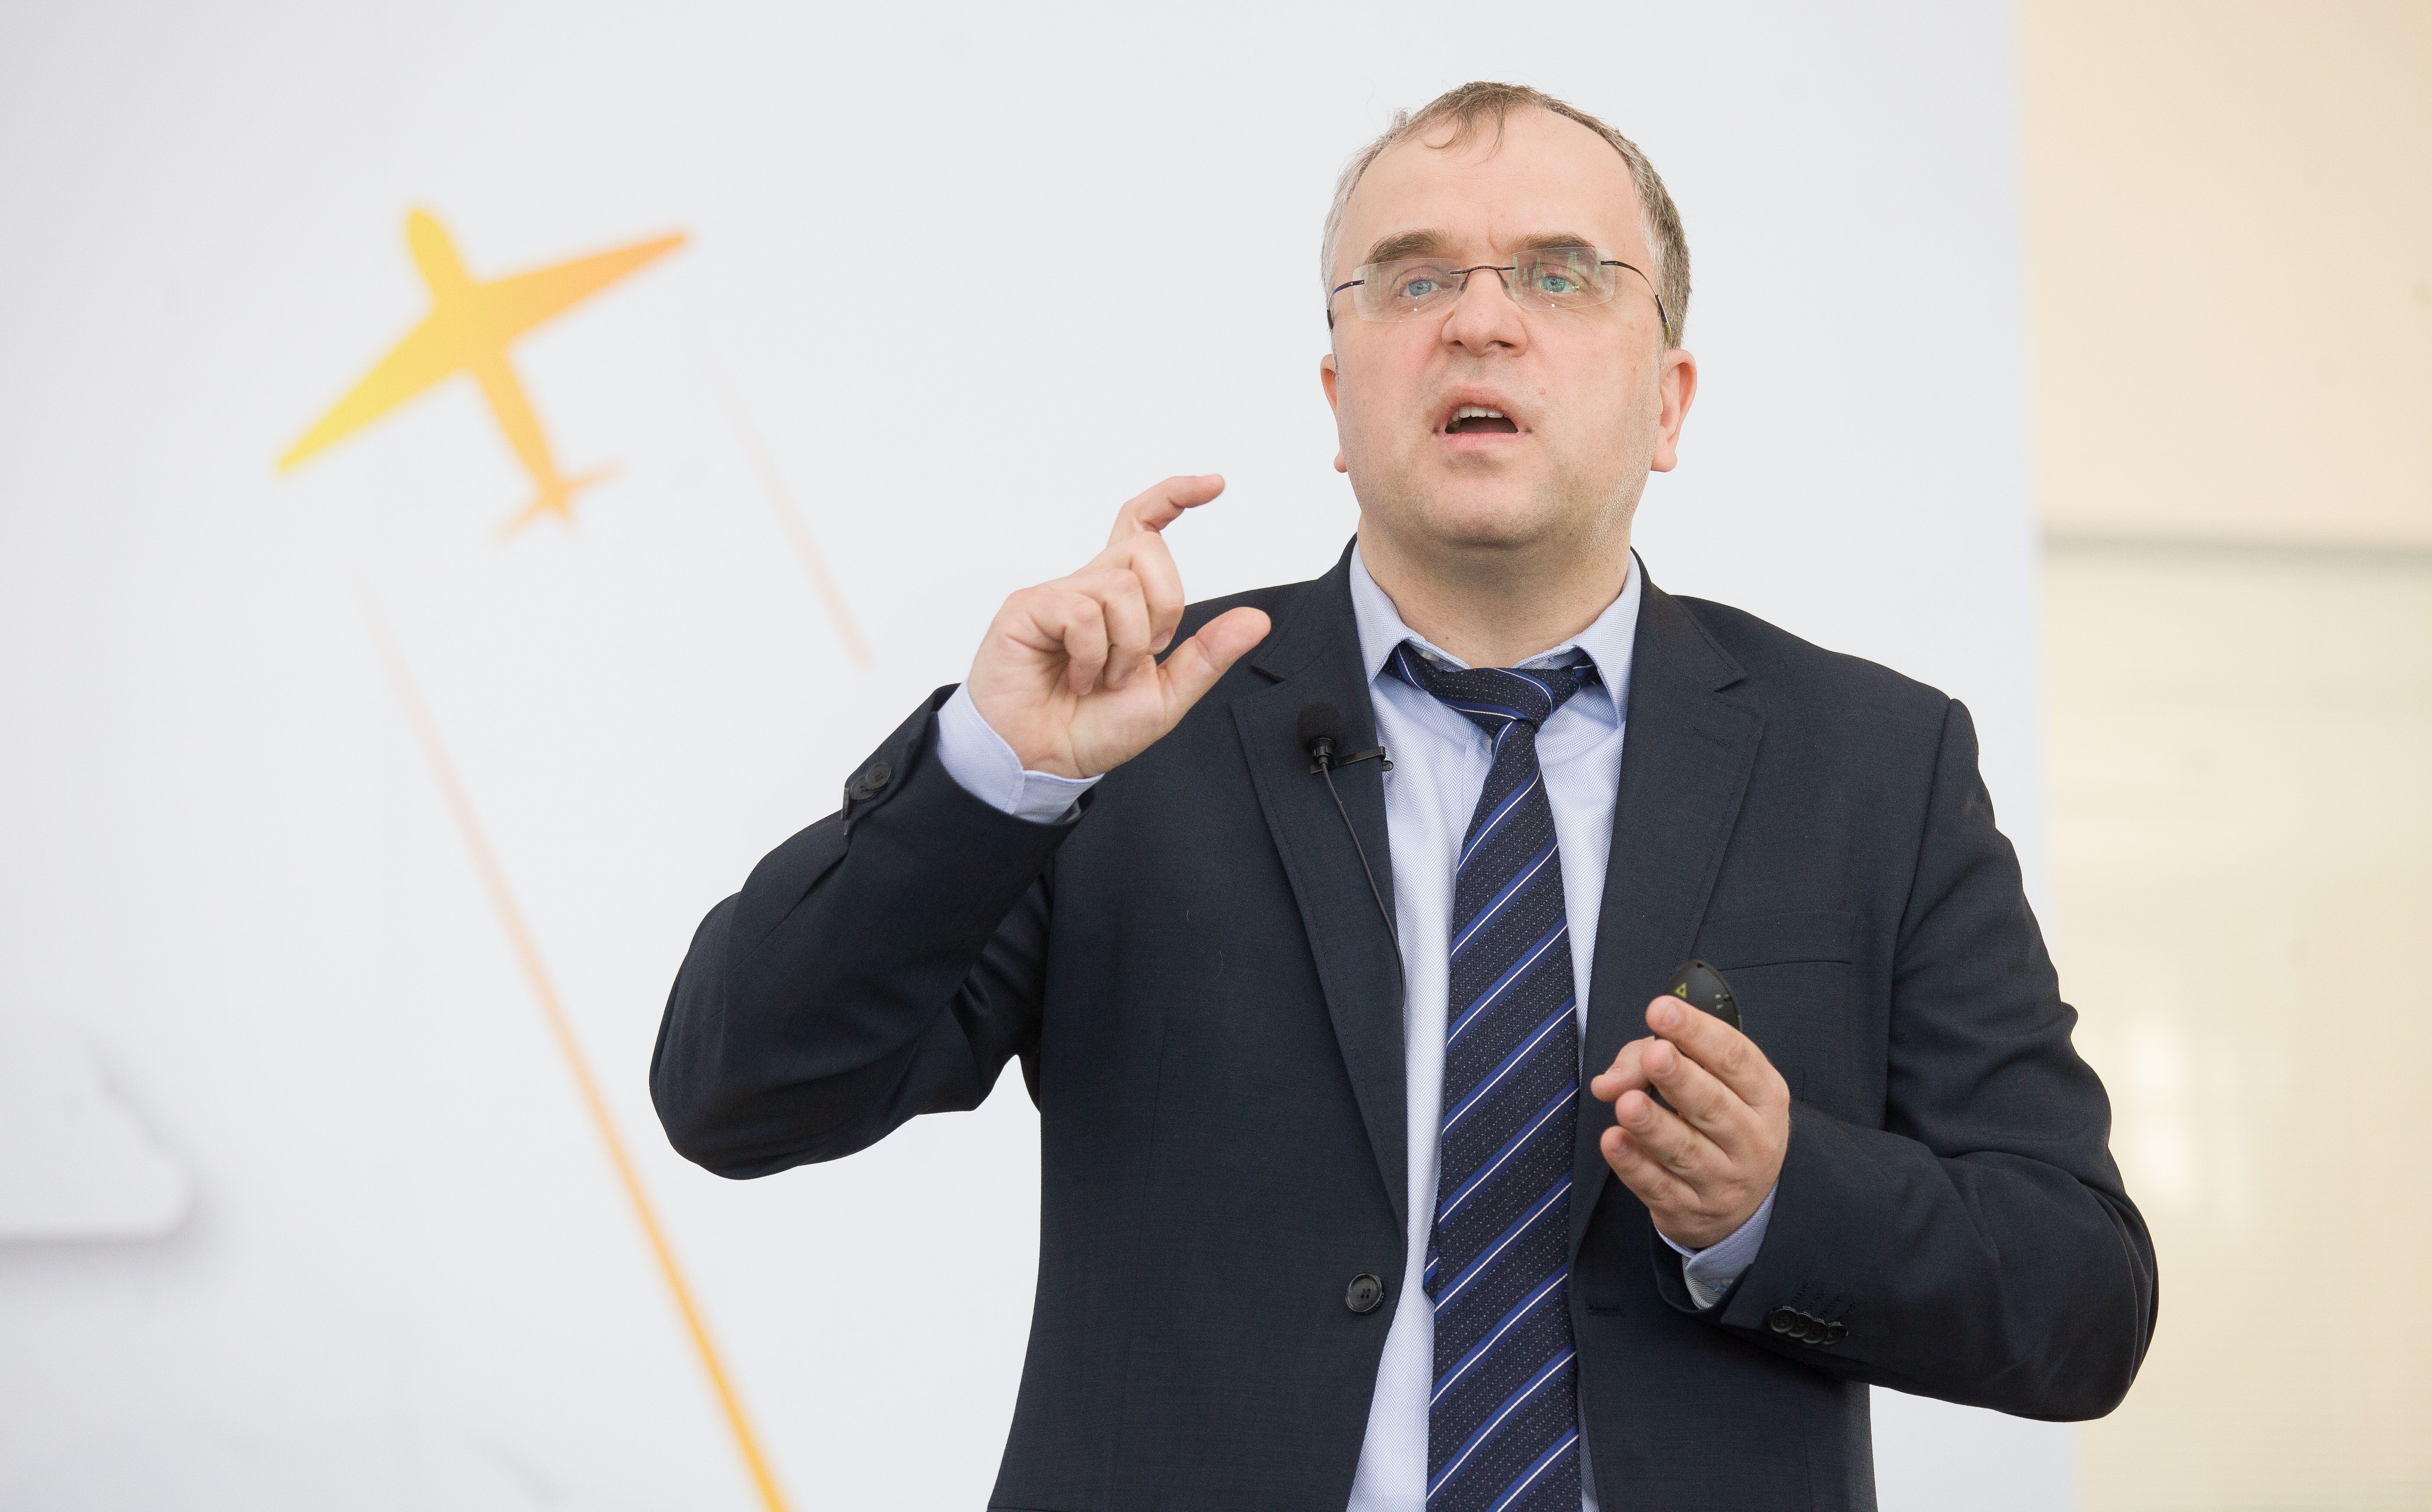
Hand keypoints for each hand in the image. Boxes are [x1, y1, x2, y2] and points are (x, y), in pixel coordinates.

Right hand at [966, 475, 1270, 778]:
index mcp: (1120, 599)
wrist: (1040, 760)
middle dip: (1164, 606)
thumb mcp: (1167, 696)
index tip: (1213, 485)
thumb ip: (1209, 655)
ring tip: (1102, 678)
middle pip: (1145, 549)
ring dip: (1126, 645)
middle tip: (1143, 655)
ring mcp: (1056, 595)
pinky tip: (1077, 677)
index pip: (1144, 527)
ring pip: (1119, 585)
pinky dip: (1092, 655)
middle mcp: (1089, 587)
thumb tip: (1256, 620)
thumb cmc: (1090, 727)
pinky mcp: (1028, 609)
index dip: (1175, 497)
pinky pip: (1082, 612)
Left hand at [1588, 996, 1789, 1249]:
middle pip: (1714, 1106)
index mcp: (1763, 1097)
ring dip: (1654, 1126)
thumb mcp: (1707, 1081)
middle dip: (1682, 1078)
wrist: (1743, 1203)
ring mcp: (1722, 1180)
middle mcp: (1750, 1140)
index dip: (1698, 1032)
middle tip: (1656, 1054)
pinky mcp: (1689, 1210)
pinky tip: (1614, 1142)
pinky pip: (1657, 1187)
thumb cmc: (1718, 1122)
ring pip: (1685, 1151)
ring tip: (1628, 1102)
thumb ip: (1649, 1061)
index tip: (1662, 1009)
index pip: (1735, 1059)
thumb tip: (1610, 1080)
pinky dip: (1634, 1165)